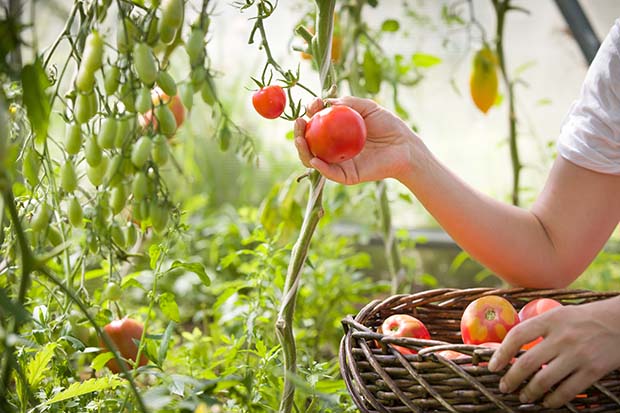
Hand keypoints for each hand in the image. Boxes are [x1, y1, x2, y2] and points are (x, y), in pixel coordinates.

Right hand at [294, 96, 417, 184]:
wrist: (405, 146)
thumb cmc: (389, 125)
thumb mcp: (367, 108)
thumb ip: (348, 103)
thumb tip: (326, 102)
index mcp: (336, 132)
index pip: (315, 125)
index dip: (309, 115)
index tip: (312, 105)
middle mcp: (334, 148)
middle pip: (308, 144)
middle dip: (298, 134)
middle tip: (298, 122)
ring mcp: (339, 163)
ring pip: (313, 161)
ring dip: (302, 151)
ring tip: (300, 140)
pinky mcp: (347, 176)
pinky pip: (330, 173)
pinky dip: (320, 168)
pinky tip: (314, 159)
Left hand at [488, 297, 619, 407]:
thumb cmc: (583, 318)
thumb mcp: (558, 314)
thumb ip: (537, 327)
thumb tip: (509, 345)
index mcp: (550, 320)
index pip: (517, 336)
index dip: (501, 353)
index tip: (493, 367)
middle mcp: (562, 337)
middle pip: (527, 363)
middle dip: (511, 379)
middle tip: (504, 387)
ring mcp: (578, 355)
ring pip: (545, 380)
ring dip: (530, 393)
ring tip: (523, 397)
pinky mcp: (593, 370)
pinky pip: (567, 391)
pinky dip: (553, 400)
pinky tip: (546, 402)